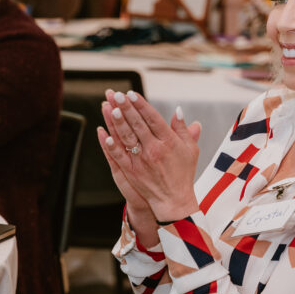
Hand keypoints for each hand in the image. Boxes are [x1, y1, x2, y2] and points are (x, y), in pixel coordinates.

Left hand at [98, 90, 200, 222]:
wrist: (174, 200)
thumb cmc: (183, 173)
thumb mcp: (190, 149)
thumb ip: (183, 129)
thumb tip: (178, 110)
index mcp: (169, 142)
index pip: (153, 118)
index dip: (141, 105)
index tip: (132, 93)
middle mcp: (155, 149)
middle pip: (138, 124)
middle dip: (127, 108)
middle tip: (117, 95)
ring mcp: (142, 161)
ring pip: (127, 137)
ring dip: (118, 122)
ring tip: (111, 108)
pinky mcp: (132, 172)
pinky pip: (120, 156)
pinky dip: (112, 146)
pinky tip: (105, 135)